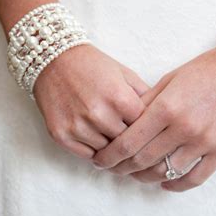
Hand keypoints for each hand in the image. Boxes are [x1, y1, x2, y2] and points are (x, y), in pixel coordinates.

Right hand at [33, 44, 149, 159]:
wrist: (53, 60)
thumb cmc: (93, 66)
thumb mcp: (125, 74)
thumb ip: (146, 97)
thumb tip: (162, 120)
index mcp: (119, 98)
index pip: (144, 129)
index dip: (147, 129)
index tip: (148, 130)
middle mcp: (99, 114)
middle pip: (126, 144)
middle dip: (130, 141)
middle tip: (131, 138)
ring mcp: (78, 126)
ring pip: (107, 153)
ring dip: (112, 148)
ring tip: (112, 137)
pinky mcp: (61, 135)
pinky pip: (86, 155)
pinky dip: (94, 151)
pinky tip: (97, 140)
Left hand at [93, 41, 215, 191]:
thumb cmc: (205, 71)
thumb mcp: (169, 80)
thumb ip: (145, 103)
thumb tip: (123, 123)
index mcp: (167, 108)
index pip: (128, 142)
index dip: (109, 156)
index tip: (100, 161)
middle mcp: (184, 128)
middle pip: (143, 160)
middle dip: (122, 169)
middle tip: (114, 169)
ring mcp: (205, 142)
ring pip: (166, 172)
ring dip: (145, 177)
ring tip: (136, 174)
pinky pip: (195, 178)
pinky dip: (175, 185)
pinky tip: (164, 182)